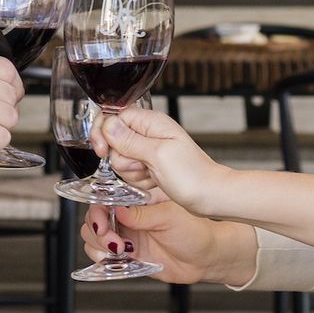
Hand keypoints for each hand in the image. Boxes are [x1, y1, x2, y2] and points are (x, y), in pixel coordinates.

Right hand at [81, 201, 258, 284]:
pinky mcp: (129, 256)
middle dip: (97, 233)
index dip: (97, 212)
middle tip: (112, 243)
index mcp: (136, 201)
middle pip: (94, 221)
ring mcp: (127, 237)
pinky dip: (103, 261)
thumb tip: (116, 210)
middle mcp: (128, 218)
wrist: (207, 258)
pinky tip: (117, 261)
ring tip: (117, 252)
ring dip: (98, 247)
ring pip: (95, 240)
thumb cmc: (195, 232)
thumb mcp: (168, 218)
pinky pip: (105, 258)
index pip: (105, 200)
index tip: (102, 224)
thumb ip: (141, 215)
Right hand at [91, 108, 226, 213]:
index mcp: (151, 122)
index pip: (114, 117)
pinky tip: (154, 181)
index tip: (104, 150)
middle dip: (122, 159)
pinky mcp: (150, 166)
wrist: (210, 196)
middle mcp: (149, 133)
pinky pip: (130, 173)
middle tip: (142, 165)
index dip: (104, 133)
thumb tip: (108, 125)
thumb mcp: (158, 155)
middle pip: (114, 141)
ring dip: (132, 172)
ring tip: (152, 174)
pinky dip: (139, 181)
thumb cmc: (193, 175)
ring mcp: (149, 151)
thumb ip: (129, 140)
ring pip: (120, 160)